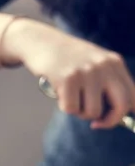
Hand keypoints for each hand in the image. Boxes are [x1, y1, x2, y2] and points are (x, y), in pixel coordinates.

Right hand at [2, 19, 134, 128]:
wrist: (40, 42)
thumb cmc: (66, 59)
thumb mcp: (93, 64)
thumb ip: (106, 84)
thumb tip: (113, 115)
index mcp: (114, 63)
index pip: (133, 95)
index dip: (125, 114)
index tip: (112, 120)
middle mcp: (104, 66)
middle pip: (121, 105)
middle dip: (109, 121)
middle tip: (96, 124)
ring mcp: (86, 72)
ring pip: (93, 112)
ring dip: (80, 112)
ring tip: (71, 98)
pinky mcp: (68, 78)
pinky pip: (71, 109)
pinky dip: (64, 106)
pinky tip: (60, 93)